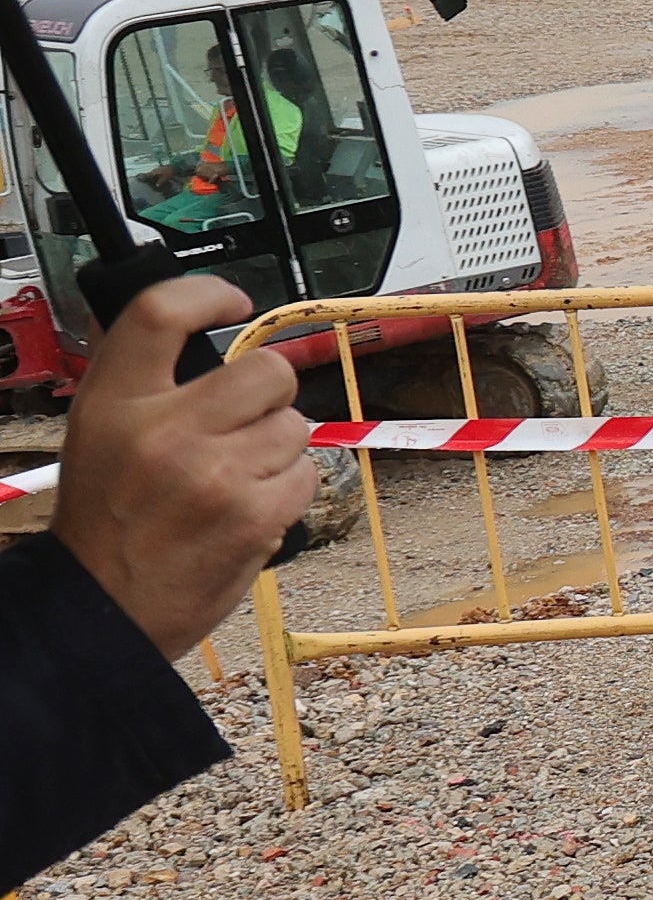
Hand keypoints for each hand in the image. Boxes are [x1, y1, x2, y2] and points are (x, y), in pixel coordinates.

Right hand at [54, 275, 310, 658]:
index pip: (160, 313)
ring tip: (232, 480)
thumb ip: (145, 385)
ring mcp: (213, 473)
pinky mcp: (254, 514)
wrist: (102, 607)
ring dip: (277, 450)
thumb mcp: (99, 434)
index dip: (207, 292)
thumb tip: (195, 331)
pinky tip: (247, 510)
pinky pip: (307, 475)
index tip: (233, 301)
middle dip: (270, 395)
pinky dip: (288, 492)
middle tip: (243, 424)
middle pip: (267, 370)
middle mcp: (163, 430)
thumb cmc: (107, 520)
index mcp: (114, 403)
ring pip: (294, 427)